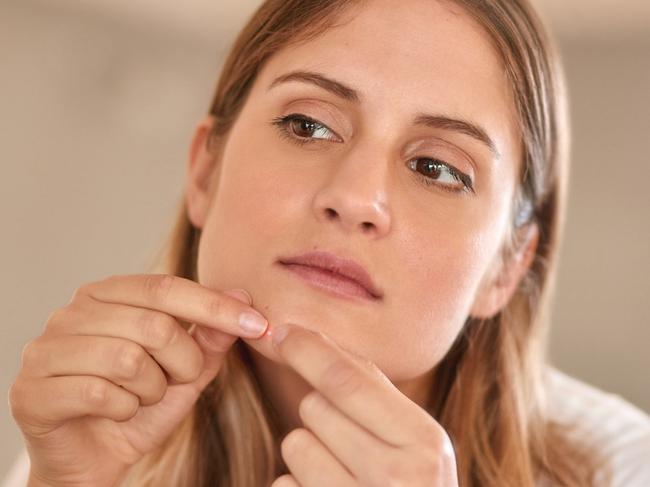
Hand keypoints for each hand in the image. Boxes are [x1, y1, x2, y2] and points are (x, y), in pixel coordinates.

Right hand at [8, 274, 267, 486]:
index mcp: (108, 293)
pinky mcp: (32, 389)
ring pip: (128, 360)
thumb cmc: (138, 406)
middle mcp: (73, 311)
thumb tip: (242, 295)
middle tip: (176, 381)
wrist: (92, 459)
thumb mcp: (185, 371)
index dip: (217, 306)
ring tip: (142, 397)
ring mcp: (47, 348)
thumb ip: (210, 336)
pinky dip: (124, 410)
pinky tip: (117, 413)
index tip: (260, 324)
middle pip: (154, 324)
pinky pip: (100, 394)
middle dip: (182, 363)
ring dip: (151, 390)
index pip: (167, 287)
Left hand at [269, 324, 458, 486]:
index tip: (280, 331)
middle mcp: (394, 477)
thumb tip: (315, 338)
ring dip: (308, 451)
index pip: (348, 380)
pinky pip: (284, 483)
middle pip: (315, 408)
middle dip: (320, 412)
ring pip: (295, 444)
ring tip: (343, 473)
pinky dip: (299, 486)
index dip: (308, 350)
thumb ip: (375, 392)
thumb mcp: (417, 441)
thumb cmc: (414, 486)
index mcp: (424, 442)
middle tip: (348, 438)